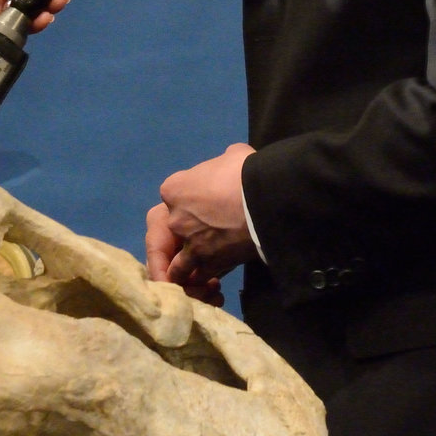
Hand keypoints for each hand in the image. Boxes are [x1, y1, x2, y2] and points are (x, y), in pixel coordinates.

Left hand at [154, 144, 255, 294]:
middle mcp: (174, 218)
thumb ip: (223, 163)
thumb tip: (232, 162)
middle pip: (171, 233)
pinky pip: (197, 276)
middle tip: (206, 238)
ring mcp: (188, 243)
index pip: (172, 199)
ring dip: (186, 267)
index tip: (207, 203)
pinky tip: (216, 280)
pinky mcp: (206, 263)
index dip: (188, 202)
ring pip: (177, 263)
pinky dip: (203, 280)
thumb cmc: (246, 172)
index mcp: (173, 188)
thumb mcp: (232, 155)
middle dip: (185, 237)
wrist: (264, 198)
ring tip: (204, 268)